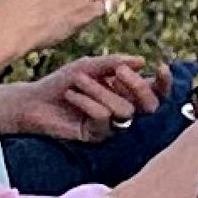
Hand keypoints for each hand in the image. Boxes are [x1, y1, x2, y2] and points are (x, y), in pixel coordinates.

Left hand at [0, 51, 166, 147]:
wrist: (34, 100)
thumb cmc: (62, 81)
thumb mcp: (88, 66)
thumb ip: (114, 63)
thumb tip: (143, 62)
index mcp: (126, 92)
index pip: (155, 91)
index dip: (163, 83)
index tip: (161, 67)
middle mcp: (122, 110)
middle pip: (149, 105)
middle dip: (137, 86)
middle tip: (117, 72)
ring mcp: (111, 125)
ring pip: (124, 110)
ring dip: (100, 91)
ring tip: (78, 80)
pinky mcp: (96, 136)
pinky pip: (103, 118)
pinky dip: (88, 102)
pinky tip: (71, 94)